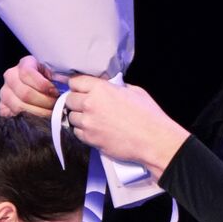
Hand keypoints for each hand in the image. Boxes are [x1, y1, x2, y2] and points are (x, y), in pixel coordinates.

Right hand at [0, 55, 60, 116]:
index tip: (55, 92)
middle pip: (25, 93)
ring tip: (49, 114)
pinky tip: (37, 119)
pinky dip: (25, 119)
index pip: (28, 74)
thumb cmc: (48, 80)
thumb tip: (68, 83)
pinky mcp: (2, 106)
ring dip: (38, 113)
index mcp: (24, 65)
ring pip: (19, 106)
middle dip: (44, 102)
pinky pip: (11, 116)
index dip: (43, 85)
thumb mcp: (54, 73)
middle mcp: (10, 76)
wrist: (35, 87)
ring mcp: (5, 92)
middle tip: (55, 106)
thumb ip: (59, 76)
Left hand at [63, 75, 190, 178]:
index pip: (75, 82)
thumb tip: (110, 87)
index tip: (81, 89)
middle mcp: (90, 104)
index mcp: (101, 88)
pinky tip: (94, 130)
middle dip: (76, 101)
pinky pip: (77, 133)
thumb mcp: (133, 91)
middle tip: (86, 105)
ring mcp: (88, 123)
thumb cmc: (147, 116)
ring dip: (79, 117)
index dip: (78, 85)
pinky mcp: (90, 139)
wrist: (153, 140)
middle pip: (69, 99)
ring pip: (71, 117)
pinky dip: (83, 131)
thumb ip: (116, 87)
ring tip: (92, 119)